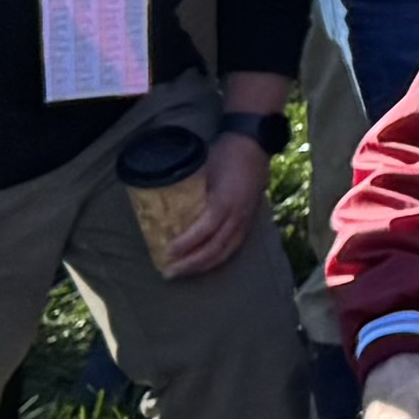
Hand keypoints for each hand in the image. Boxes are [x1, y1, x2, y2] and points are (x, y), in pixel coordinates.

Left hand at [157, 131, 271, 276]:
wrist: (254, 146)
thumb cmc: (226, 154)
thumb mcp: (203, 168)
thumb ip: (189, 189)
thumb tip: (163, 205)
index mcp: (226, 201)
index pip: (205, 230)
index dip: (186, 243)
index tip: (168, 251)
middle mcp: (237, 216)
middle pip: (214, 248)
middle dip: (191, 263)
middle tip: (169, 271)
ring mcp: (245, 221)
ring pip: (224, 252)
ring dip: (202, 266)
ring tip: (183, 273)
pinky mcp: (249, 223)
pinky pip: (233, 248)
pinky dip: (217, 259)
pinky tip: (204, 264)